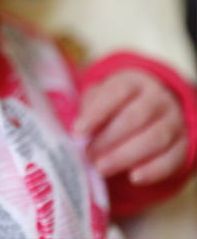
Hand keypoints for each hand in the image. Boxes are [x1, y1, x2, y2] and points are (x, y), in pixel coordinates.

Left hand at [74, 70, 187, 185]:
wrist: (148, 107)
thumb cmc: (113, 105)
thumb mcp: (99, 99)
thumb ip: (89, 111)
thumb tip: (78, 134)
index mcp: (132, 82)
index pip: (116, 93)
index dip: (96, 113)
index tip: (77, 131)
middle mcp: (157, 98)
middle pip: (135, 117)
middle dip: (109, 139)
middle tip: (89, 155)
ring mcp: (173, 120)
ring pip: (155, 138)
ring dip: (127, 156)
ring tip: (102, 168)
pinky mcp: (183, 143)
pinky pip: (173, 158)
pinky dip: (154, 170)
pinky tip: (133, 178)